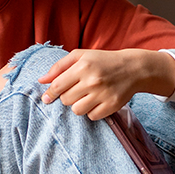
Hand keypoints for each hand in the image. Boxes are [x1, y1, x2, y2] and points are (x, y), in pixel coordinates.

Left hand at [38, 49, 174, 119]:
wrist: (133, 68)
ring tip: (86, 96)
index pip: (57, 86)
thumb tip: (41, 81)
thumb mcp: (81, 56)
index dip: (50, 93)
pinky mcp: (112, 106)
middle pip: (66, 100)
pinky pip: (91, 117)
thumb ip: (59, 66)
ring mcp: (103, 94)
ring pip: (77, 110)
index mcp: (83, 66)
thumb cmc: (102, 61)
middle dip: (67, 97)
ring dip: (78, 105)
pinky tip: (97, 101)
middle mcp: (93, 80)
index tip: (47, 98)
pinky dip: (92, 111)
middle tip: (77, 90)